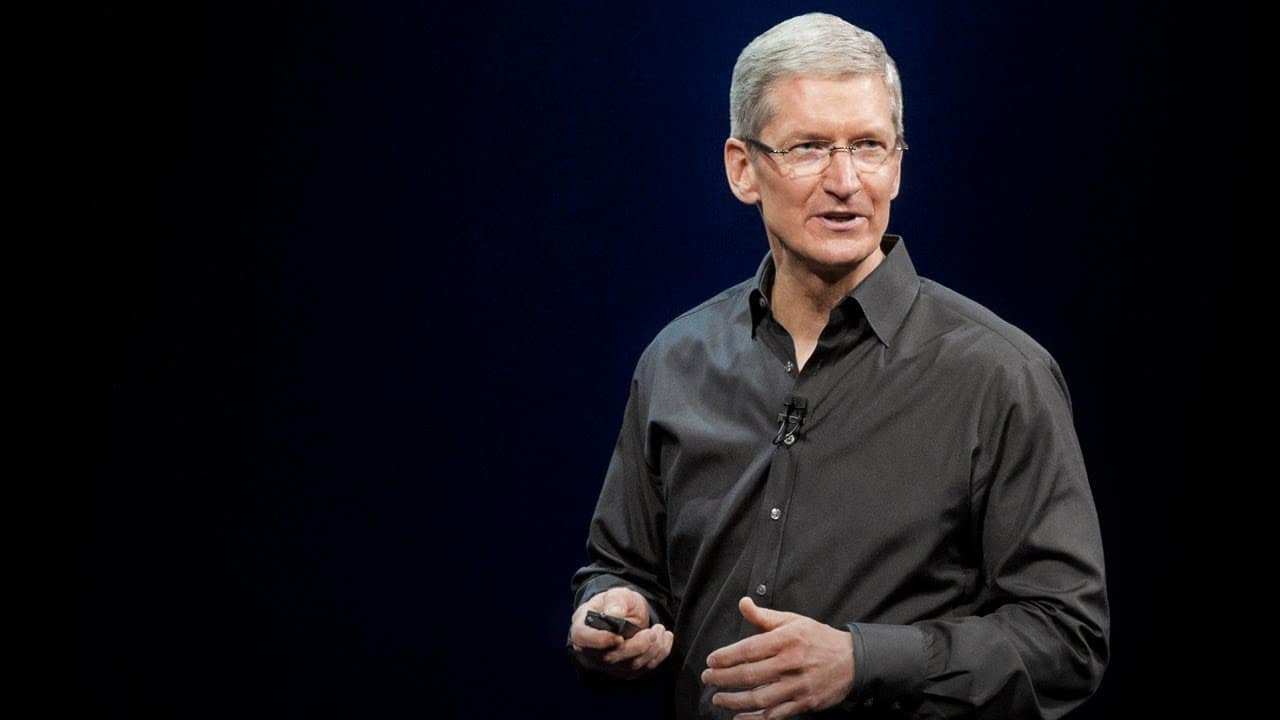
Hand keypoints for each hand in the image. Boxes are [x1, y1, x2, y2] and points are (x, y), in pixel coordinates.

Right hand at [569, 586, 673, 678]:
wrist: (627, 615)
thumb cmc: (616, 604)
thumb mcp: (616, 595)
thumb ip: (615, 602)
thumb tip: (616, 614)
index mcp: (582, 629)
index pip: (583, 639)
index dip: (599, 641)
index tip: (619, 637)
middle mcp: (591, 651)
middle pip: (610, 657)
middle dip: (637, 645)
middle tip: (654, 630)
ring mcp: (608, 665)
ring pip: (630, 666)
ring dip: (652, 649)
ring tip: (661, 630)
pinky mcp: (626, 671)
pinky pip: (643, 669)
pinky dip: (659, 655)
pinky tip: (664, 640)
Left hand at [701, 596, 854, 718]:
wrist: (853, 661)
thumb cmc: (819, 638)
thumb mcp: (794, 621)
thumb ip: (765, 617)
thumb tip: (743, 603)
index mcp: (787, 640)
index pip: (748, 649)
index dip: (725, 657)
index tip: (710, 661)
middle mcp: (791, 663)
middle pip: (749, 675)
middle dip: (723, 679)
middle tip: (707, 679)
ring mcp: (798, 686)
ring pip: (759, 698)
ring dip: (734, 700)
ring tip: (718, 698)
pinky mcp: (804, 703)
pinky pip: (775, 715)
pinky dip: (755, 719)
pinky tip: (739, 717)